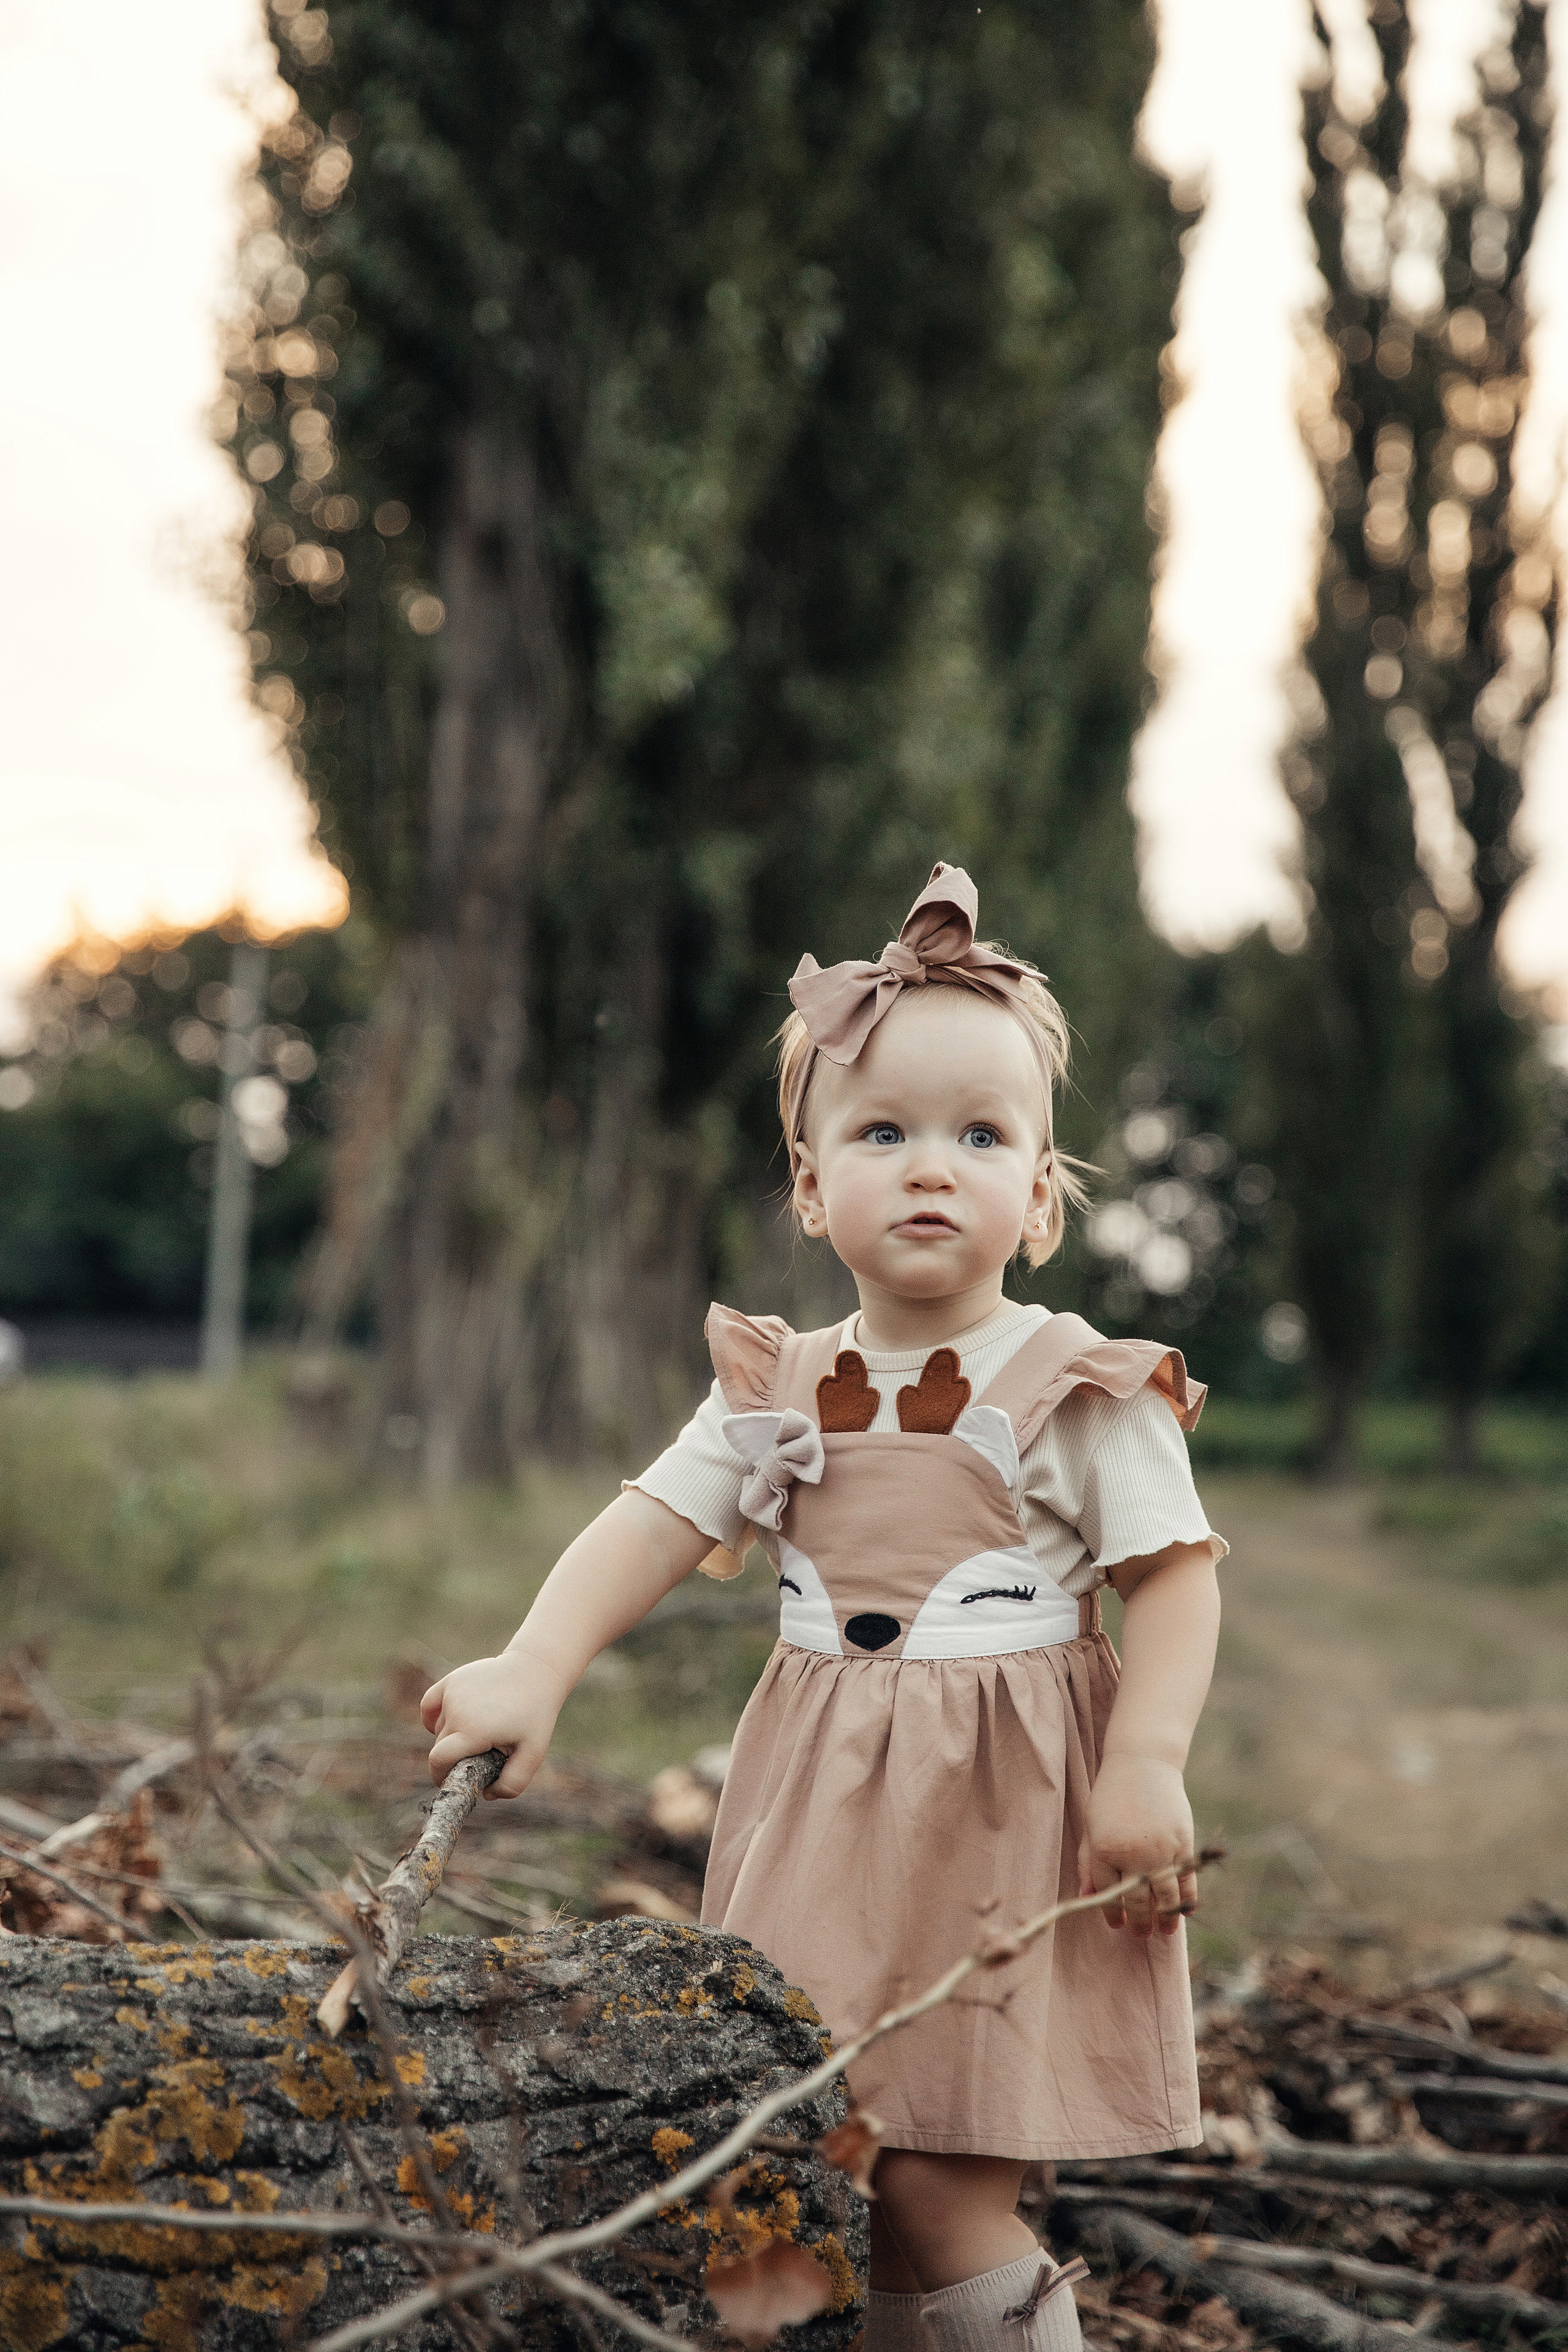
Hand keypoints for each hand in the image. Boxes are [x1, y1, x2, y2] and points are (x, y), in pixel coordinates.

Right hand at [420, 1652, 564, 1799]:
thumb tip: (485, 1793)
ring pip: (438, 1728)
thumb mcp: (533, 1753)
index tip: (450, 1780)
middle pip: (439, 1746)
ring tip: (480, 1731)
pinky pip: (429, 1705)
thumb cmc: (535, 1715)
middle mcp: (458, 1710)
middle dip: (452, 1758)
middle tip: (477, 1756)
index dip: (440, 1776)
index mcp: (474, 1730)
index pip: (438, 1761)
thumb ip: (513, 1783)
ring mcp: (453, 1693)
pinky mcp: (451, 1680)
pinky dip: (434, 1717)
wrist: (535, 1672)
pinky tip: (451, 1722)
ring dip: (451, 1736)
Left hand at [1077, 1753, 1195, 1937]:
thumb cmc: (1111, 1796)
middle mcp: (1132, 1854)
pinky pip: (1186, 1881)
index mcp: (1103, 1849)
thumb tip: (1087, 1898)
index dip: (1112, 1913)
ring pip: (1164, 1898)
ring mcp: (1160, 1850)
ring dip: (1164, 1920)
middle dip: (1139, 1923)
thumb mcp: (1091, 1827)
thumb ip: (1088, 1864)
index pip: (1107, 1894)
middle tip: (1140, 1934)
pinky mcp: (1183, 1844)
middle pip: (1137, 1902)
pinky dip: (1186, 1900)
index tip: (1117, 1924)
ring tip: (1163, 1931)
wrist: (1142, 1763)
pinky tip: (1182, 1912)